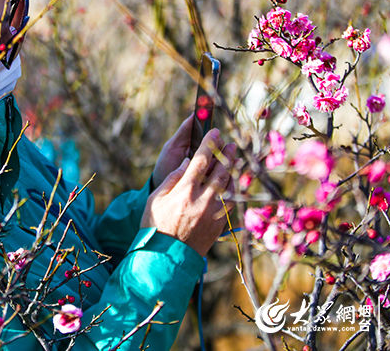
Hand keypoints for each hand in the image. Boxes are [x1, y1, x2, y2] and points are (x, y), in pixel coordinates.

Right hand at [141, 129, 235, 256]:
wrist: (166, 257)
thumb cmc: (155, 226)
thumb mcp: (157, 199)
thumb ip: (172, 179)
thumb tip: (186, 163)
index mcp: (185, 191)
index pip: (201, 160)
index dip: (209, 143)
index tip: (214, 132)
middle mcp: (202, 200)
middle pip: (221, 170)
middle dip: (227, 154)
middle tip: (230, 144)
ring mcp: (214, 213)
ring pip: (229, 186)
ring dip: (232, 170)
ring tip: (234, 160)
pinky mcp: (220, 224)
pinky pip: (230, 202)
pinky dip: (232, 190)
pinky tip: (231, 183)